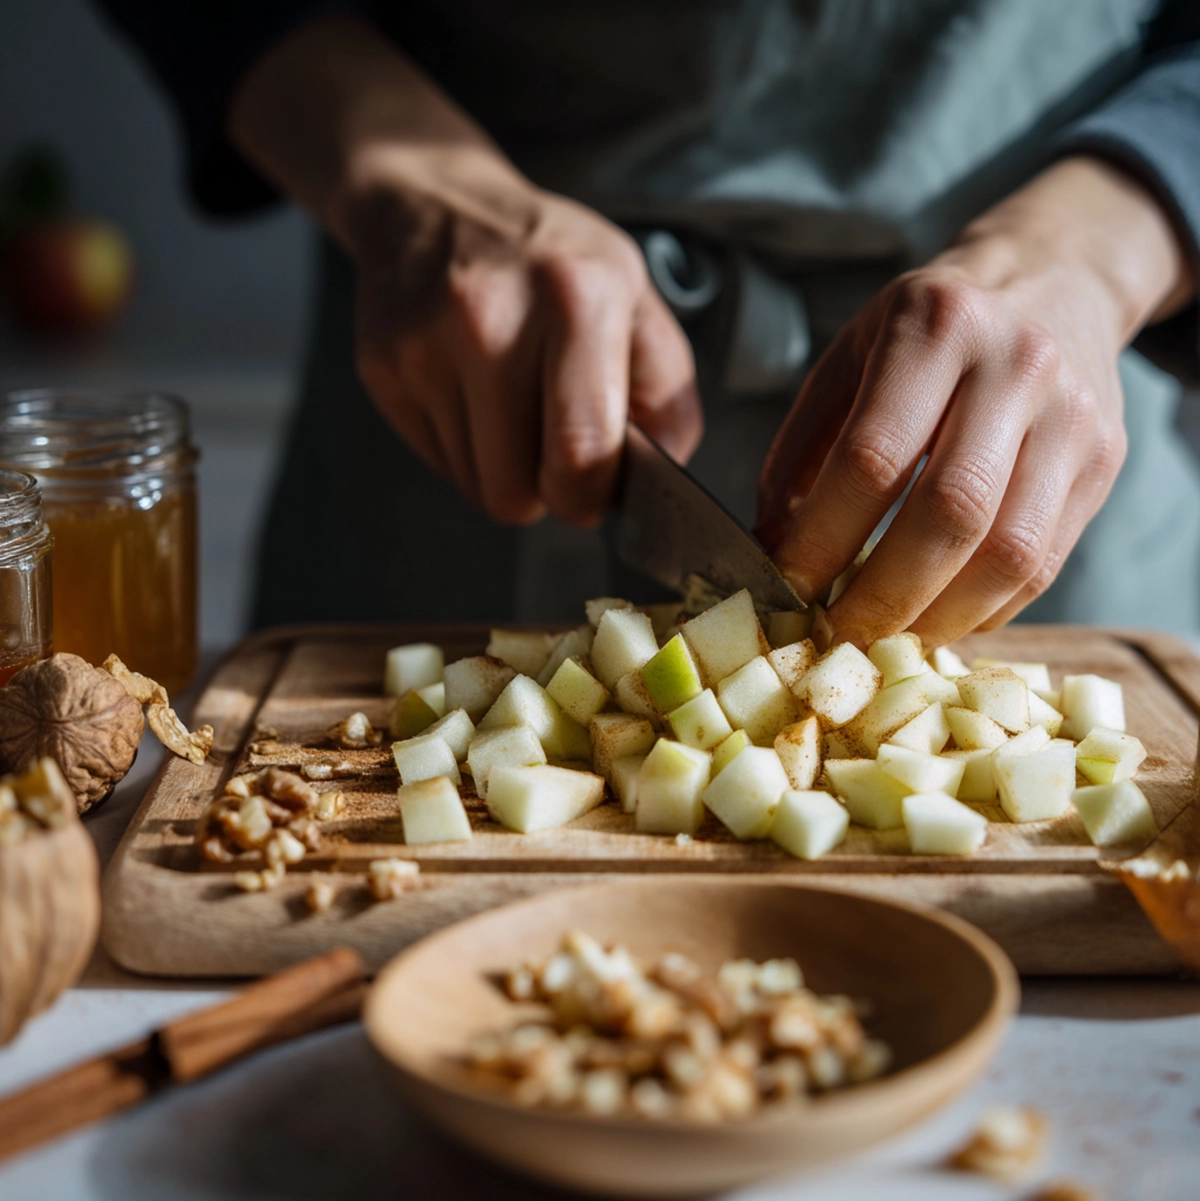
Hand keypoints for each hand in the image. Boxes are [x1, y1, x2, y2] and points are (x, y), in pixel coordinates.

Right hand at [230, 15, 699, 526]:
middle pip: (514, 492)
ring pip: (473, 488)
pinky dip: (464, 450)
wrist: (435, 203)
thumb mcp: (635, 298)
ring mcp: (425, 344)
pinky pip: (437, 464)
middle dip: (544, 492)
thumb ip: (666, 390)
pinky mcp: (382, 367)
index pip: (581, 454)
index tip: (597, 490)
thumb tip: (660, 475)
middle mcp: (492, 318)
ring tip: (512, 408)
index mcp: (576, 299)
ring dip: (502, 471)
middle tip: (554, 450)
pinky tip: (472, 395)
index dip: (592, 497)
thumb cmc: (548, 260)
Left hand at [756, 157, 1193, 646]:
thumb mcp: (850, 357)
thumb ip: (805, 450)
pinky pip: (1044, 567)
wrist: (1052, 281)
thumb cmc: (929, 328)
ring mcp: (1072, 418)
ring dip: (938, 619)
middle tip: (834, 634)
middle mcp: (1016, 366)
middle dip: (882, 597)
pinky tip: (937, 618)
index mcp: (936, 325)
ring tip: (885, 639)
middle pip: (950, 515)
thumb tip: (772, 550)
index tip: (788, 588)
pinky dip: (984, 612)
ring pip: (1010, 556)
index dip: (824, 540)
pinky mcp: (1104, 463)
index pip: (873, 459)